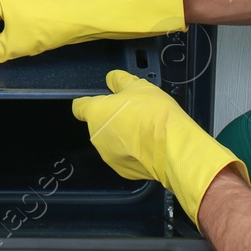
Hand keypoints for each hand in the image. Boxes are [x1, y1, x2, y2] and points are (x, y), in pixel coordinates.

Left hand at [72, 70, 246, 224]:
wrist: (171, 147)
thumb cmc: (152, 112)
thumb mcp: (139, 87)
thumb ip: (121, 81)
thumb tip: (111, 79)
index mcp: (96, 113)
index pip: (79, 107)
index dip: (89, 103)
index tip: (103, 102)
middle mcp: (96, 136)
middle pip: (99, 125)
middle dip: (112, 120)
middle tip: (134, 114)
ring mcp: (108, 156)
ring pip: (111, 143)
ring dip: (122, 138)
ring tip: (145, 132)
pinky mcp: (123, 171)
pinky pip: (124, 158)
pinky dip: (133, 154)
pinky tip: (149, 148)